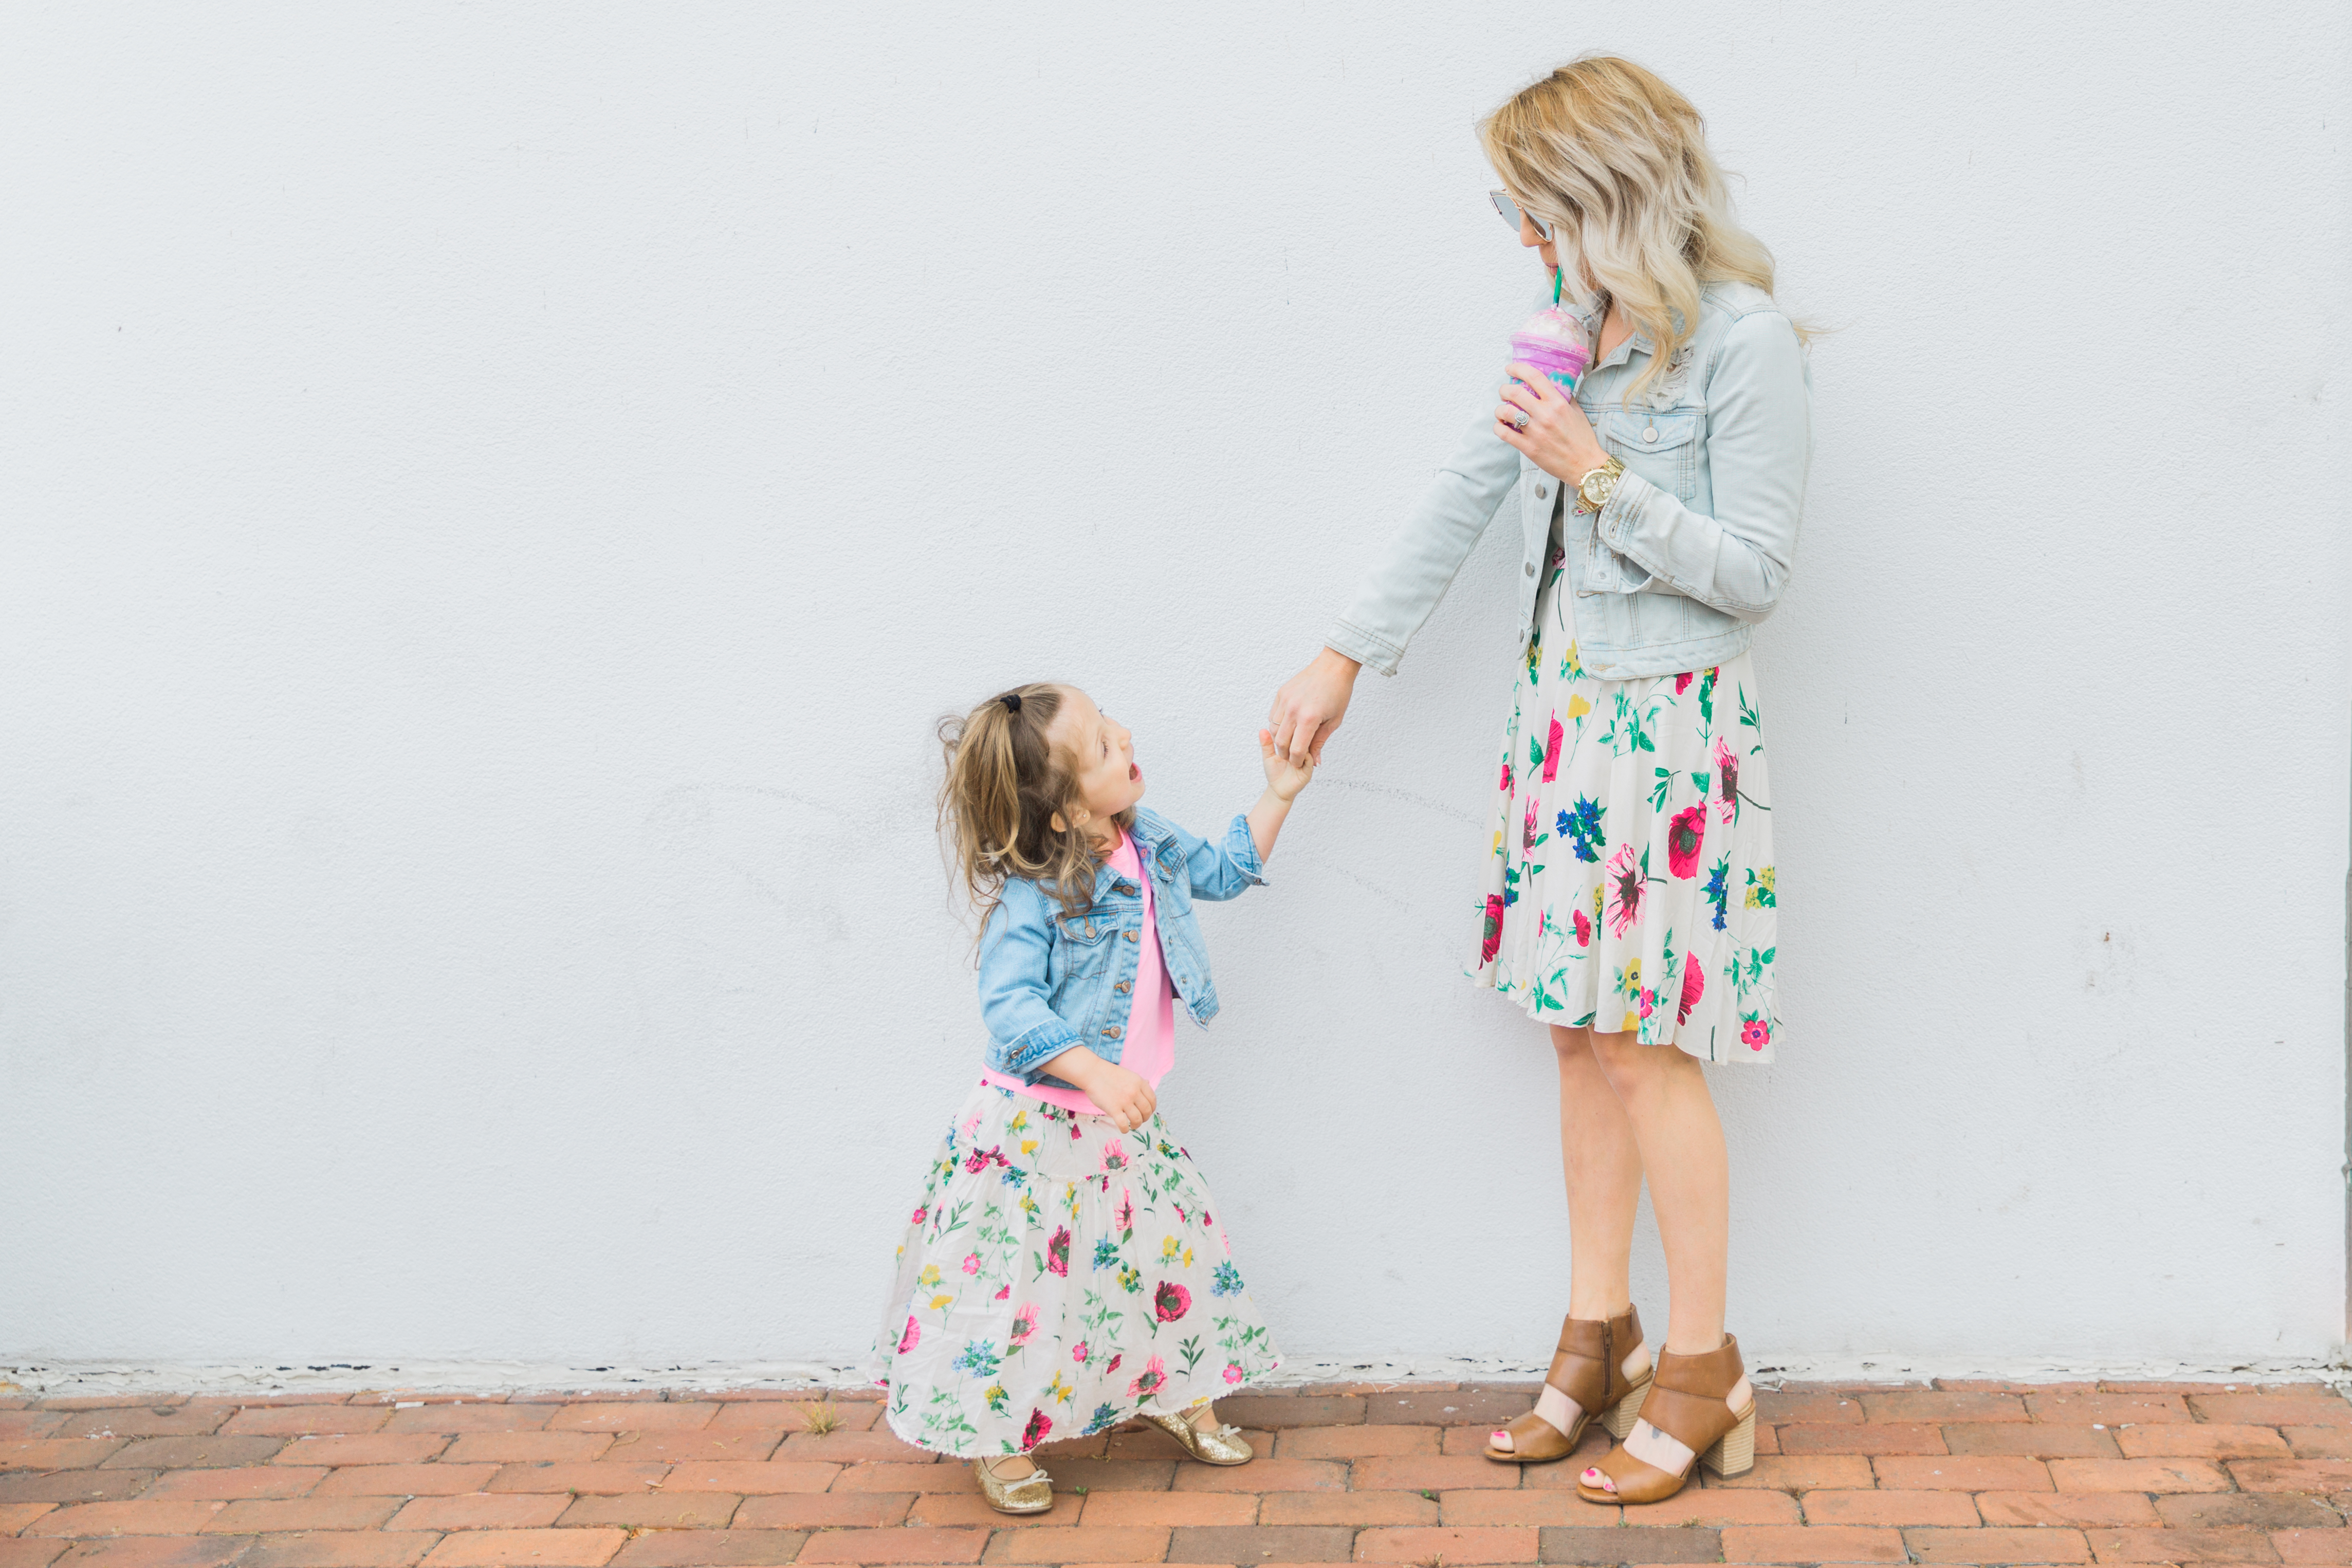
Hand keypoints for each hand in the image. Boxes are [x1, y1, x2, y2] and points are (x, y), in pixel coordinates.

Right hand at [1075, 1059, 1156, 1133]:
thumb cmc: (1109, 1074)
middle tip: (1139, 1120)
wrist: (1093, 1072)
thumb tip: (1148, 1083)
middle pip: (1147, 1111)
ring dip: (1137, 1125)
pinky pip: (1124, 1124)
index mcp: (1140, 1083)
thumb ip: (1139, 1082)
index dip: (1151, 1109)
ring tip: (1132, 1125)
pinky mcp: (1113, 1108)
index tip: (1147, 1112)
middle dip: (1145, 1118)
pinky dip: (1125, 1130)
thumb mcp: (1129, 1074)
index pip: (1152, 1100)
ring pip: (1137, 1119)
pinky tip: (1123, 1129)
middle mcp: (1134, 1092)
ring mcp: (1124, 1101)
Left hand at [1258, 728, 1313, 800]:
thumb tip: (1262, 730)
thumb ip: (1266, 744)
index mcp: (1292, 746)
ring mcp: (1306, 760)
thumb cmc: (1275, 774)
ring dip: (1299, 746)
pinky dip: (1303, 756)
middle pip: (1303, 738)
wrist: (1279, 790)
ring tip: (1289, 749)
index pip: (1294, 733)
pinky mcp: (1308, 769)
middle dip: (1295, 737)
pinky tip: (1294, 758)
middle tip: (1286, 738)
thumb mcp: (1268, 756)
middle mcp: (1301, 751)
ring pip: (1308, 747)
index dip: (1288, 729)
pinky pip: (1309, 759)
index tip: (1281, 729)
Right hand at [1269, 647, 1359, 765]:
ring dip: (1280, 740)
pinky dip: (1277, 725)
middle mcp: (1294, 709)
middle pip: (1281, 742)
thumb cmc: (1338, 693)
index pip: (1297, 749)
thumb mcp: (1334, 721)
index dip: (1297, 761)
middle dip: (1286, 754)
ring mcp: (1285, 700)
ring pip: (1273, 729)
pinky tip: (1288, 727)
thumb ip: (1320, 742)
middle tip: (1293, 757)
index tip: (1300, 763)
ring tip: (1290, 742)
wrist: (1333, 667)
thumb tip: (1314, 761)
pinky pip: (1273, 715)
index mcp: (1309, 718)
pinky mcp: (1281, 693)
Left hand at [1498, 363, 1608, 484]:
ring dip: (1499, 409)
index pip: (1534, 376)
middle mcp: (1545, 414)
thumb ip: (1564, 397)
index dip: (1518, 368)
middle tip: (1504, 392)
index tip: (1510, 368)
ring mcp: (1535, 431)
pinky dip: (1498, 427)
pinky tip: (1501, 426)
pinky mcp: (1528, 447)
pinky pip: (1504, 433)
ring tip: (1502, 411)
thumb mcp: (1577, 412)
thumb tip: (1553, 385)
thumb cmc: (1582, 439)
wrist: (1585, 465)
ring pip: (1505, 411)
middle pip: (1515, 392)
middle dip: (1504, 389)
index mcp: (1557, 403)